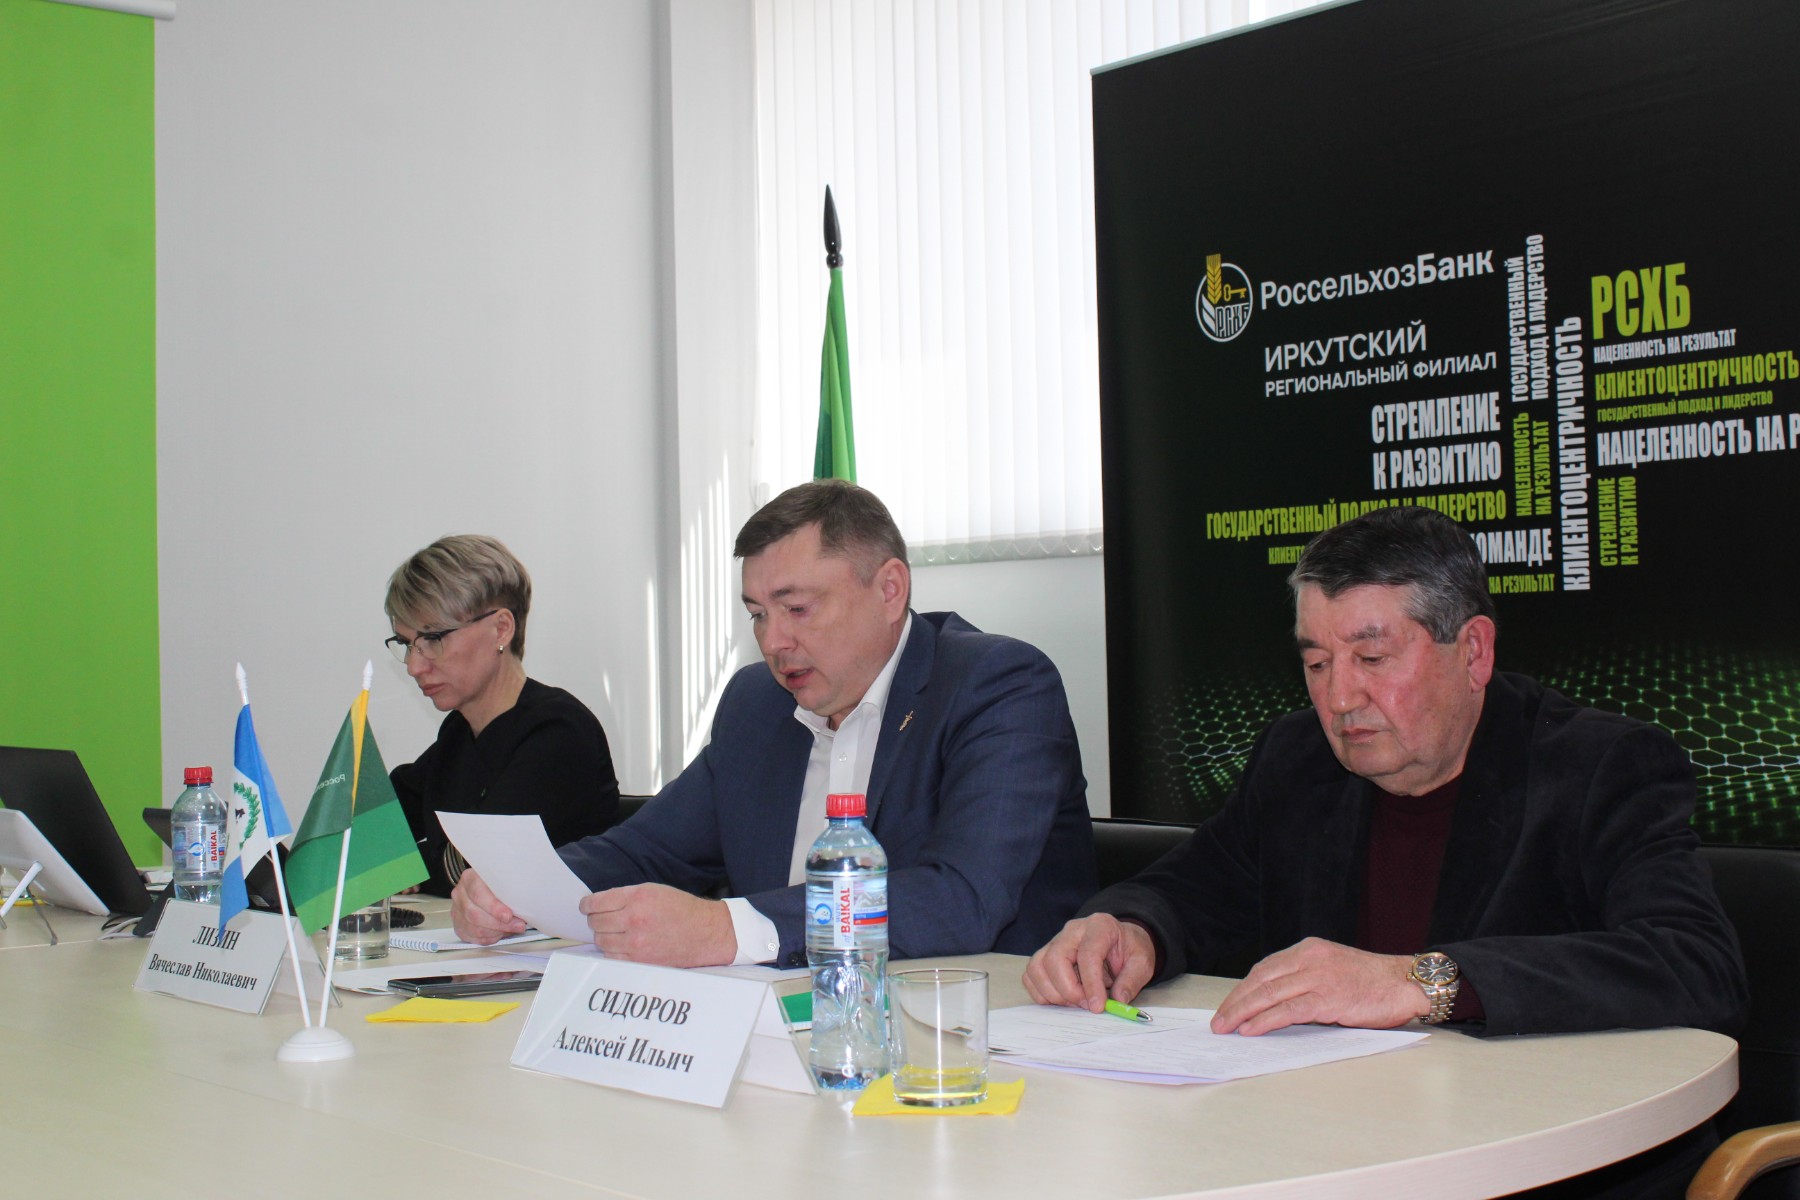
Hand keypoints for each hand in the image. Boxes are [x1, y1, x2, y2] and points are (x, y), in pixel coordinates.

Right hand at [449, 869, 526, 943]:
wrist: (486, 886)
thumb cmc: (498, 883)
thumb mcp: (504, 878)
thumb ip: (509, 888)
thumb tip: (524, 904)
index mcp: (470, 878)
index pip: (478, 893)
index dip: (493, 907)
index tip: (508, 915)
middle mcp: (460, 893)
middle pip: (474, 914)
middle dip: (499, 923)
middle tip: (517, 925)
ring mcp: (457, 910)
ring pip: (474, 928)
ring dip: (496, 932)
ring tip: (512, 929)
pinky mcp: (459, 924)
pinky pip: (472, 937)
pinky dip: (489, 938)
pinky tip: (500, 933)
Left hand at [579, 883, 735, 966]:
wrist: (704, 933)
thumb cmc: (680, 909)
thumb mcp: (653, 891)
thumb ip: (625, 896)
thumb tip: (598, 905)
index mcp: (637, 898)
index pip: (596, 902)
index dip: (587, 905)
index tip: (586, 907)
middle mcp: (634, 920)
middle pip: (595, 922)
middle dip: (596, 919)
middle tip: (604, 919)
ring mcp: (635, 943)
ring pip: (600, 940)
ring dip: (604, 936)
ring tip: (617, 932)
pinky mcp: (639, 961)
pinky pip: (611, 956)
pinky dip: (612, 950)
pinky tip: (622, 945)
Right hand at [1022, 914, 1156, 1011]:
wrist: (1120, 940)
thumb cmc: (1129, 949)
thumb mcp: (1142, 962)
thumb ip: (1132, 980)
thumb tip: (1117, 1001)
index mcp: (1099, 926)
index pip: (1088, 954)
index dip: (1090, 984)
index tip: (1098, 1007)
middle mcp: (1072, 930)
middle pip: (1055, 959)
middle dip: (1068, 990)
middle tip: (1086, 1006)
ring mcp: (1054, 941)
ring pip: (1037, 967)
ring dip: (1053, 993)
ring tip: (1075, 1003)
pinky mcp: (1045, 955)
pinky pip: (1031, 975)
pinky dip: (1042, 993)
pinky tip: (1062, 1000)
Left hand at [1210, 937, 1426, 1034]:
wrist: (1406, 983)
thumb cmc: (1372, 982)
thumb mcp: (1332, 970)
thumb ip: (1306, 981)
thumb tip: (1274, 1005)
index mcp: (1308, 950)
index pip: (1265, 969)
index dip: (1243, 988)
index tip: (1229, 1004)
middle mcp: (1309, 959)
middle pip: (1261, 980)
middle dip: (1236, 1001)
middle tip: (1218, 1020)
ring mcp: (1319, 977)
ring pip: (1270, 994)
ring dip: (1243, 1012)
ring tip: (1226, 1027)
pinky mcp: (1329, 998)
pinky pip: (1289, 1010)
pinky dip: (1266, 1020)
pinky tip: (1251, 1029)